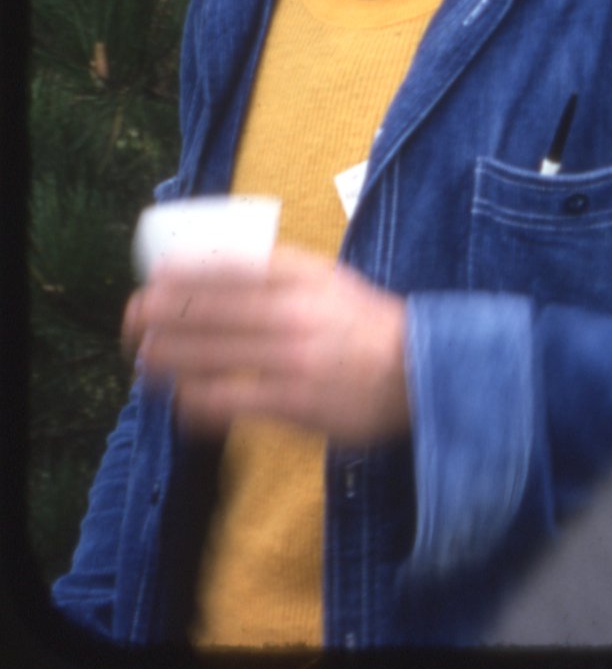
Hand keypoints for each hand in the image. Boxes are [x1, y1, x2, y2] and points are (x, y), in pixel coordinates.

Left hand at [123, 245, 410, 443]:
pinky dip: (197, 400)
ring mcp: (294, 358)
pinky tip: (180, 401)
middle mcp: (297, 311)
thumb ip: (286, 276)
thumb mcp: (333, 283)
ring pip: (213, 354)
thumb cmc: (370, 327)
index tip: (154, 275)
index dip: (186, 271)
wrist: (422, 372)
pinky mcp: (294, 402)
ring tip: (143, 358)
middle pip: (212, 309)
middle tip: (132, 318)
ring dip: (170, 356)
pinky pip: (230, 400)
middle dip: (163, 313)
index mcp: (308, 276)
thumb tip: (223, 274)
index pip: (233, 266)